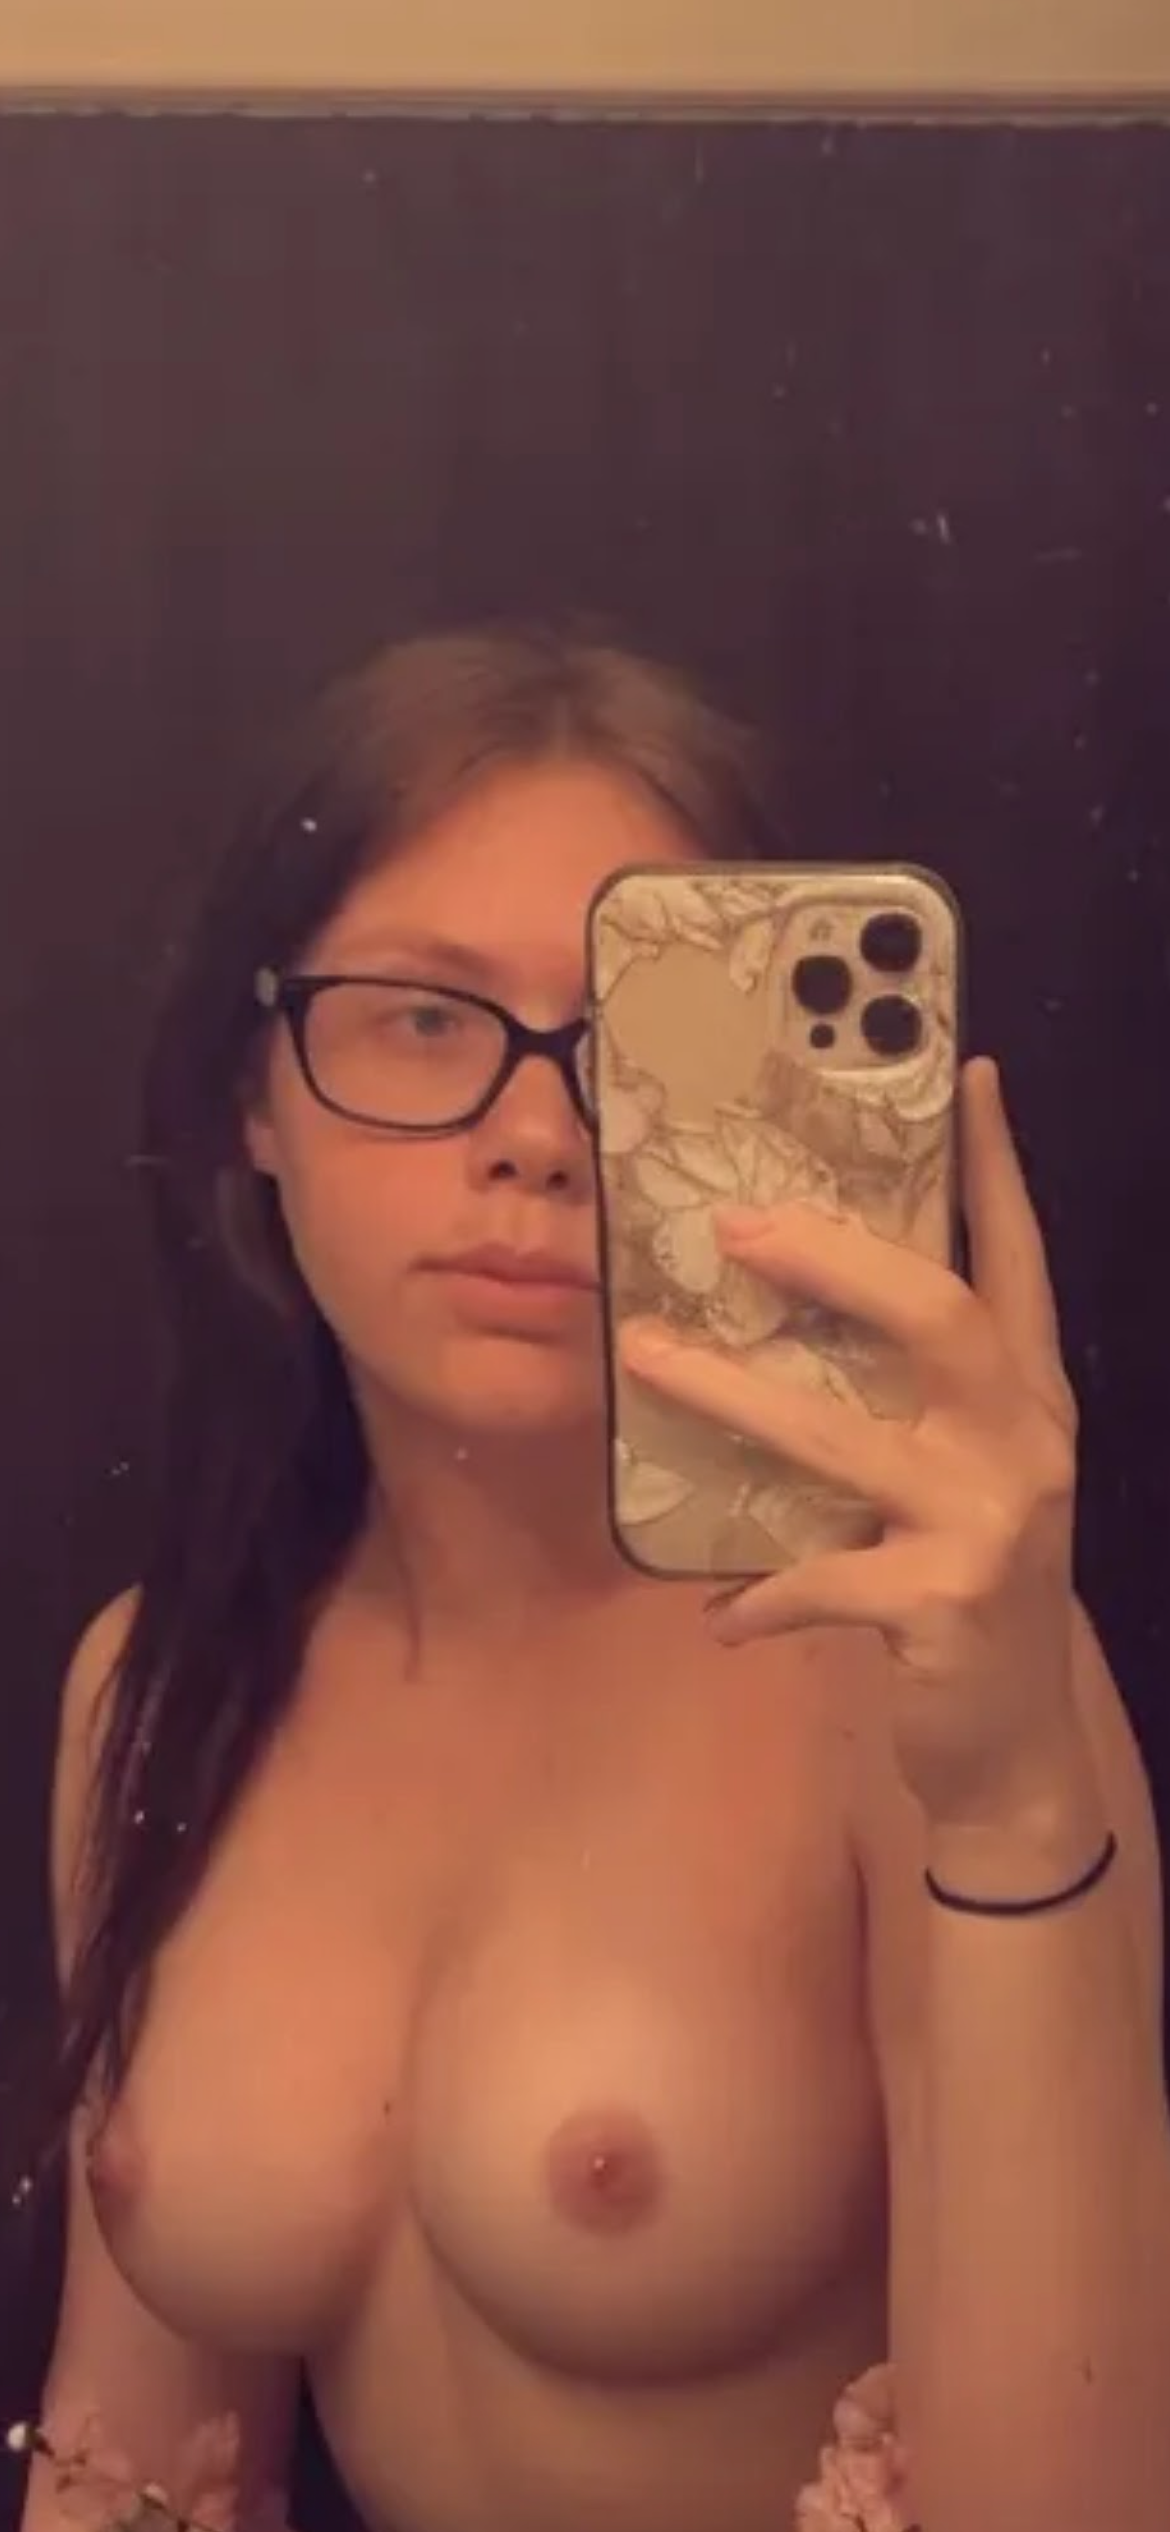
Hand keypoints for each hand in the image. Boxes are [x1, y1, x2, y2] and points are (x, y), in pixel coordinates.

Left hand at [620, 1058, 1089, 1830]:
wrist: (1015, 1742)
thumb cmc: (963, 1576)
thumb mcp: (959, 1470)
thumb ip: (909, 1392)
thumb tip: (791, 1281)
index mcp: (1027, 1393)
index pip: (1017, 1256)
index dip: (995, 1167)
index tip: (967, 1075)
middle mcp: (1023, 1441)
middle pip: (934, 1315)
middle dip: (832, 1260)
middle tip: (734, 1228)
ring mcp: (989, 1522)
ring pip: (842, 1439)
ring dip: (732, 1396)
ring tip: (647, 1358)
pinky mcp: (943, 1602)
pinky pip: (822, 1579)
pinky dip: (761, 1594)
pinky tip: (718, 1613)